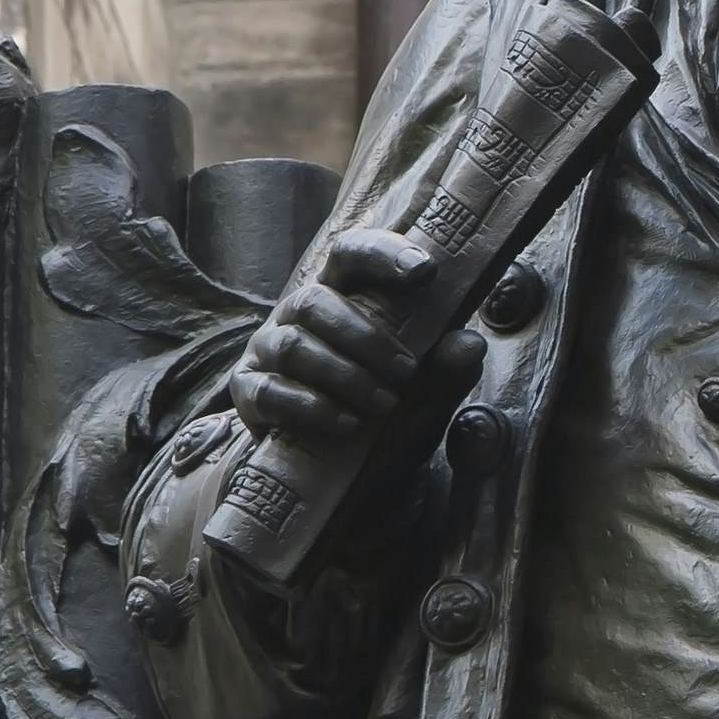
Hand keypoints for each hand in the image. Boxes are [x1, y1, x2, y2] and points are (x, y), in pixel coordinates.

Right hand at [232, 229, 484, 451]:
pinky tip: (348, 424)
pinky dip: (313, 408)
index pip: (351, 253)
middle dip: (366, 338)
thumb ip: (447, 367)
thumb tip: (469, 343)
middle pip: (315, 300)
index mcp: (340, 294)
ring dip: (344, 375)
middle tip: (405, 373)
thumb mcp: (425, 391)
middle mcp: (296, 313)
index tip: (425, 272)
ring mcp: (267, 349)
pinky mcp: (249, 391)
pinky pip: (270, 391)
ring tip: (383, 403)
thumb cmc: (384, 408)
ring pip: (294, 345)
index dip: (383, 254)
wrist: (340, 465)